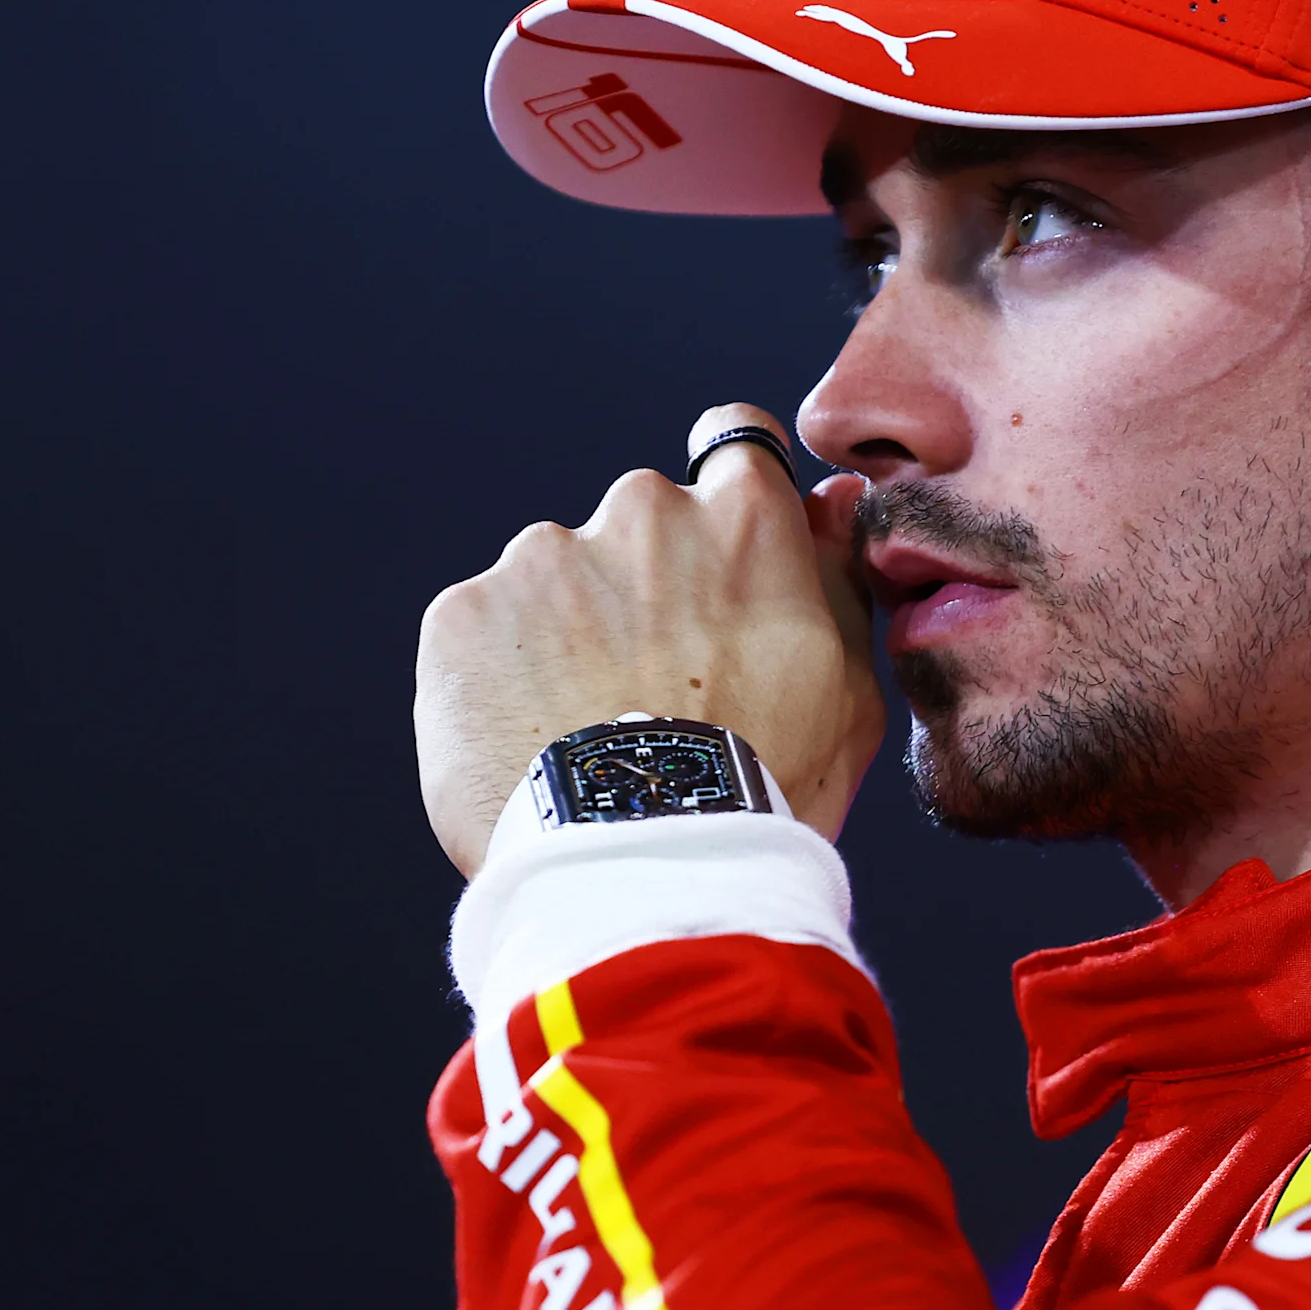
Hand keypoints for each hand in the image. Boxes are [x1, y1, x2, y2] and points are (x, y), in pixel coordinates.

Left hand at [415, 404, 881, 870]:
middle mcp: (642, 509)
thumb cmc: (764, 787)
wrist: (638, 866)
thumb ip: (834, 578)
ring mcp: (543, 557)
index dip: (728, 496)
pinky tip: (533, 746)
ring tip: (587, 733)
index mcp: (743, 518)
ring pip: (557, 581)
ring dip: (569, 636)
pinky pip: (485, 634)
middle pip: (641, 525)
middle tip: (655, 686)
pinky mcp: (465, 612)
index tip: (715, 550)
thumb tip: (825, 499)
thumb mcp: (845, 688)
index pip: (737, 443)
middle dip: (644, 585)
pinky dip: (502, 680)